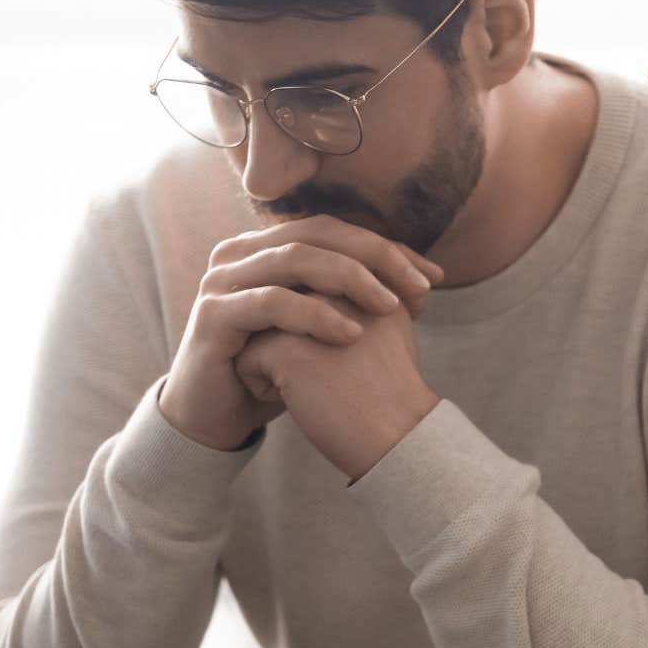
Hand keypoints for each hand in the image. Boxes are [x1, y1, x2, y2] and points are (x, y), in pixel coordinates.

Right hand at [159, 216, 443, 451]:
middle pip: (319, 234)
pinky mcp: (213, 316)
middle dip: (376, 257)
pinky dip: (315, 314)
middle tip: (419, 287)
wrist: (218, 416)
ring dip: (350, 279)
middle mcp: (241, 253)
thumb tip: (428, 277)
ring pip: (295, 259)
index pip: (337, 231)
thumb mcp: (324, 327)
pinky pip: (271, 303)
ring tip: (390, 307)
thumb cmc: (276, 370)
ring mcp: (222, 280)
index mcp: (268, 247)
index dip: (387, 249)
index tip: (434, 278)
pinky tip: (350, 334)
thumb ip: (358, 296)